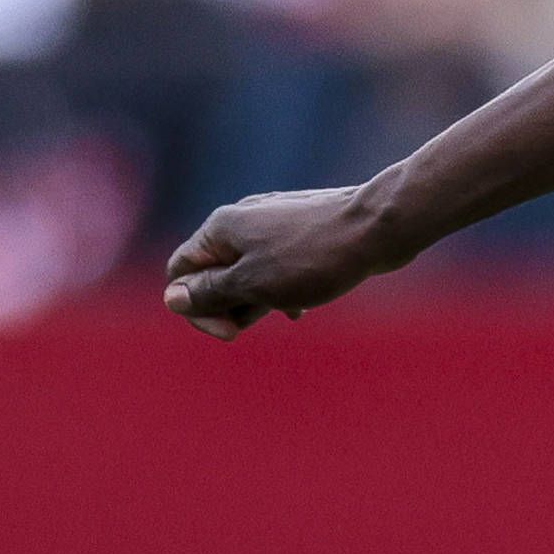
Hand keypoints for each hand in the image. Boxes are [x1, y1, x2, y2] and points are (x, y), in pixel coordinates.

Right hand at [164, 186, 397, 337]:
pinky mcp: (302, 231)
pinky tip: (301, 307)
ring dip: (259, 300)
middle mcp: (241, 221)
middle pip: (214, 273)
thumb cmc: (315, 257)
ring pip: (249, 272)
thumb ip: (211, 292)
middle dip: (230, 305)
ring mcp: (272, 224)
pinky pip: (277, 266)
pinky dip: (282, 288)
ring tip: (290, 307)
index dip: (194, 308)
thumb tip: (173, 298)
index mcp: (220, 229)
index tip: (229, 333)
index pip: (181, 272)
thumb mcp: (255, 284)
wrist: (380, 226)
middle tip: (260, 321)